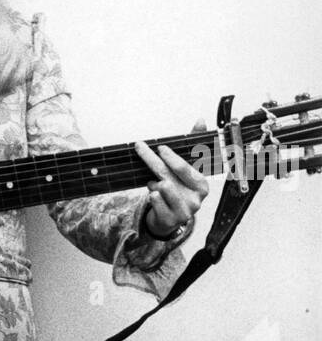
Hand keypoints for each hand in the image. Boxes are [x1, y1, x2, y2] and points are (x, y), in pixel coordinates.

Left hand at [136, 122, 208, 237]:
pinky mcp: (171, 220)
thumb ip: (194, 146)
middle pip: (167, 175)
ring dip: (153, 184)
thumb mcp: (186, 170)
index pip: (184, 168)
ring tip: (155, 184)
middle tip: (140, 147)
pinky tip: (154, 195)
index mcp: (202, 185)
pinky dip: (151, 195)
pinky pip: (154, 200)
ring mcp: (184, 212)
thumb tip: (201, 120)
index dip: (171, 157)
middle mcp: (196, 199)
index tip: (159, 147)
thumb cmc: (178, 190)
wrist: (170, 219)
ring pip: (160, 188)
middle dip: (151, 159)